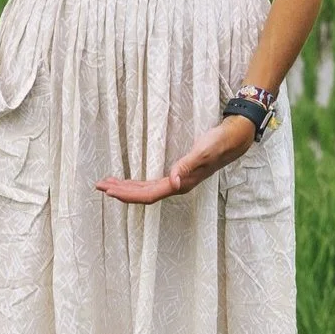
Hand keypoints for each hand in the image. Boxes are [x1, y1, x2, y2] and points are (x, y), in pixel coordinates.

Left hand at [97, 114, 255, 205]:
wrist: (235, 137)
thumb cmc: (219, 142)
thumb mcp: (203, 151)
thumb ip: (187, 166)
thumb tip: (174, 183)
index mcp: (181, 183)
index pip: (148, 195)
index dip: (128, 195)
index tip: (109, 190)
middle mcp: (177, 185)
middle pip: (143, 195)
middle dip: (121, 192)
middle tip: (99, 186)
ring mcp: (178, 181)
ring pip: (146, 190)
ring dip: (126, 188)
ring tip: (107, 184)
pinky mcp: (179, 174)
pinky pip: (152, 183)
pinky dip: (137, 183)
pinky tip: (129, 181)